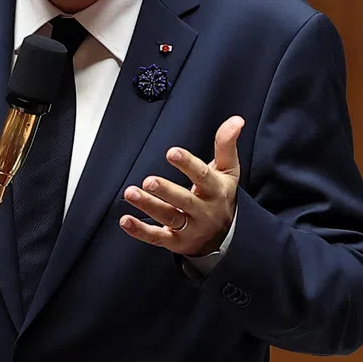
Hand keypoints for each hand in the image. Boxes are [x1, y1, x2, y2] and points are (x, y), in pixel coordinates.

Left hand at [120, 115, 243, 256]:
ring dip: (149, 206)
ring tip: (131, 193)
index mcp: (215, 190)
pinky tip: (126, 220)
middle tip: (148, 181)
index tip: (172, 152)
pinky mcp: (176, 242)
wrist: (226, 236)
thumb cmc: (221, 195)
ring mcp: (190, 228)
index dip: (188, 164)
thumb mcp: (228, 171)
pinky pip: (157, 237)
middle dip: (166, 191)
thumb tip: (236, 120)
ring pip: (168, 217)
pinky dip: (140, 230)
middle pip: (184, 201)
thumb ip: (226, 144)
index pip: (203, 176)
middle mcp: (203, 210)